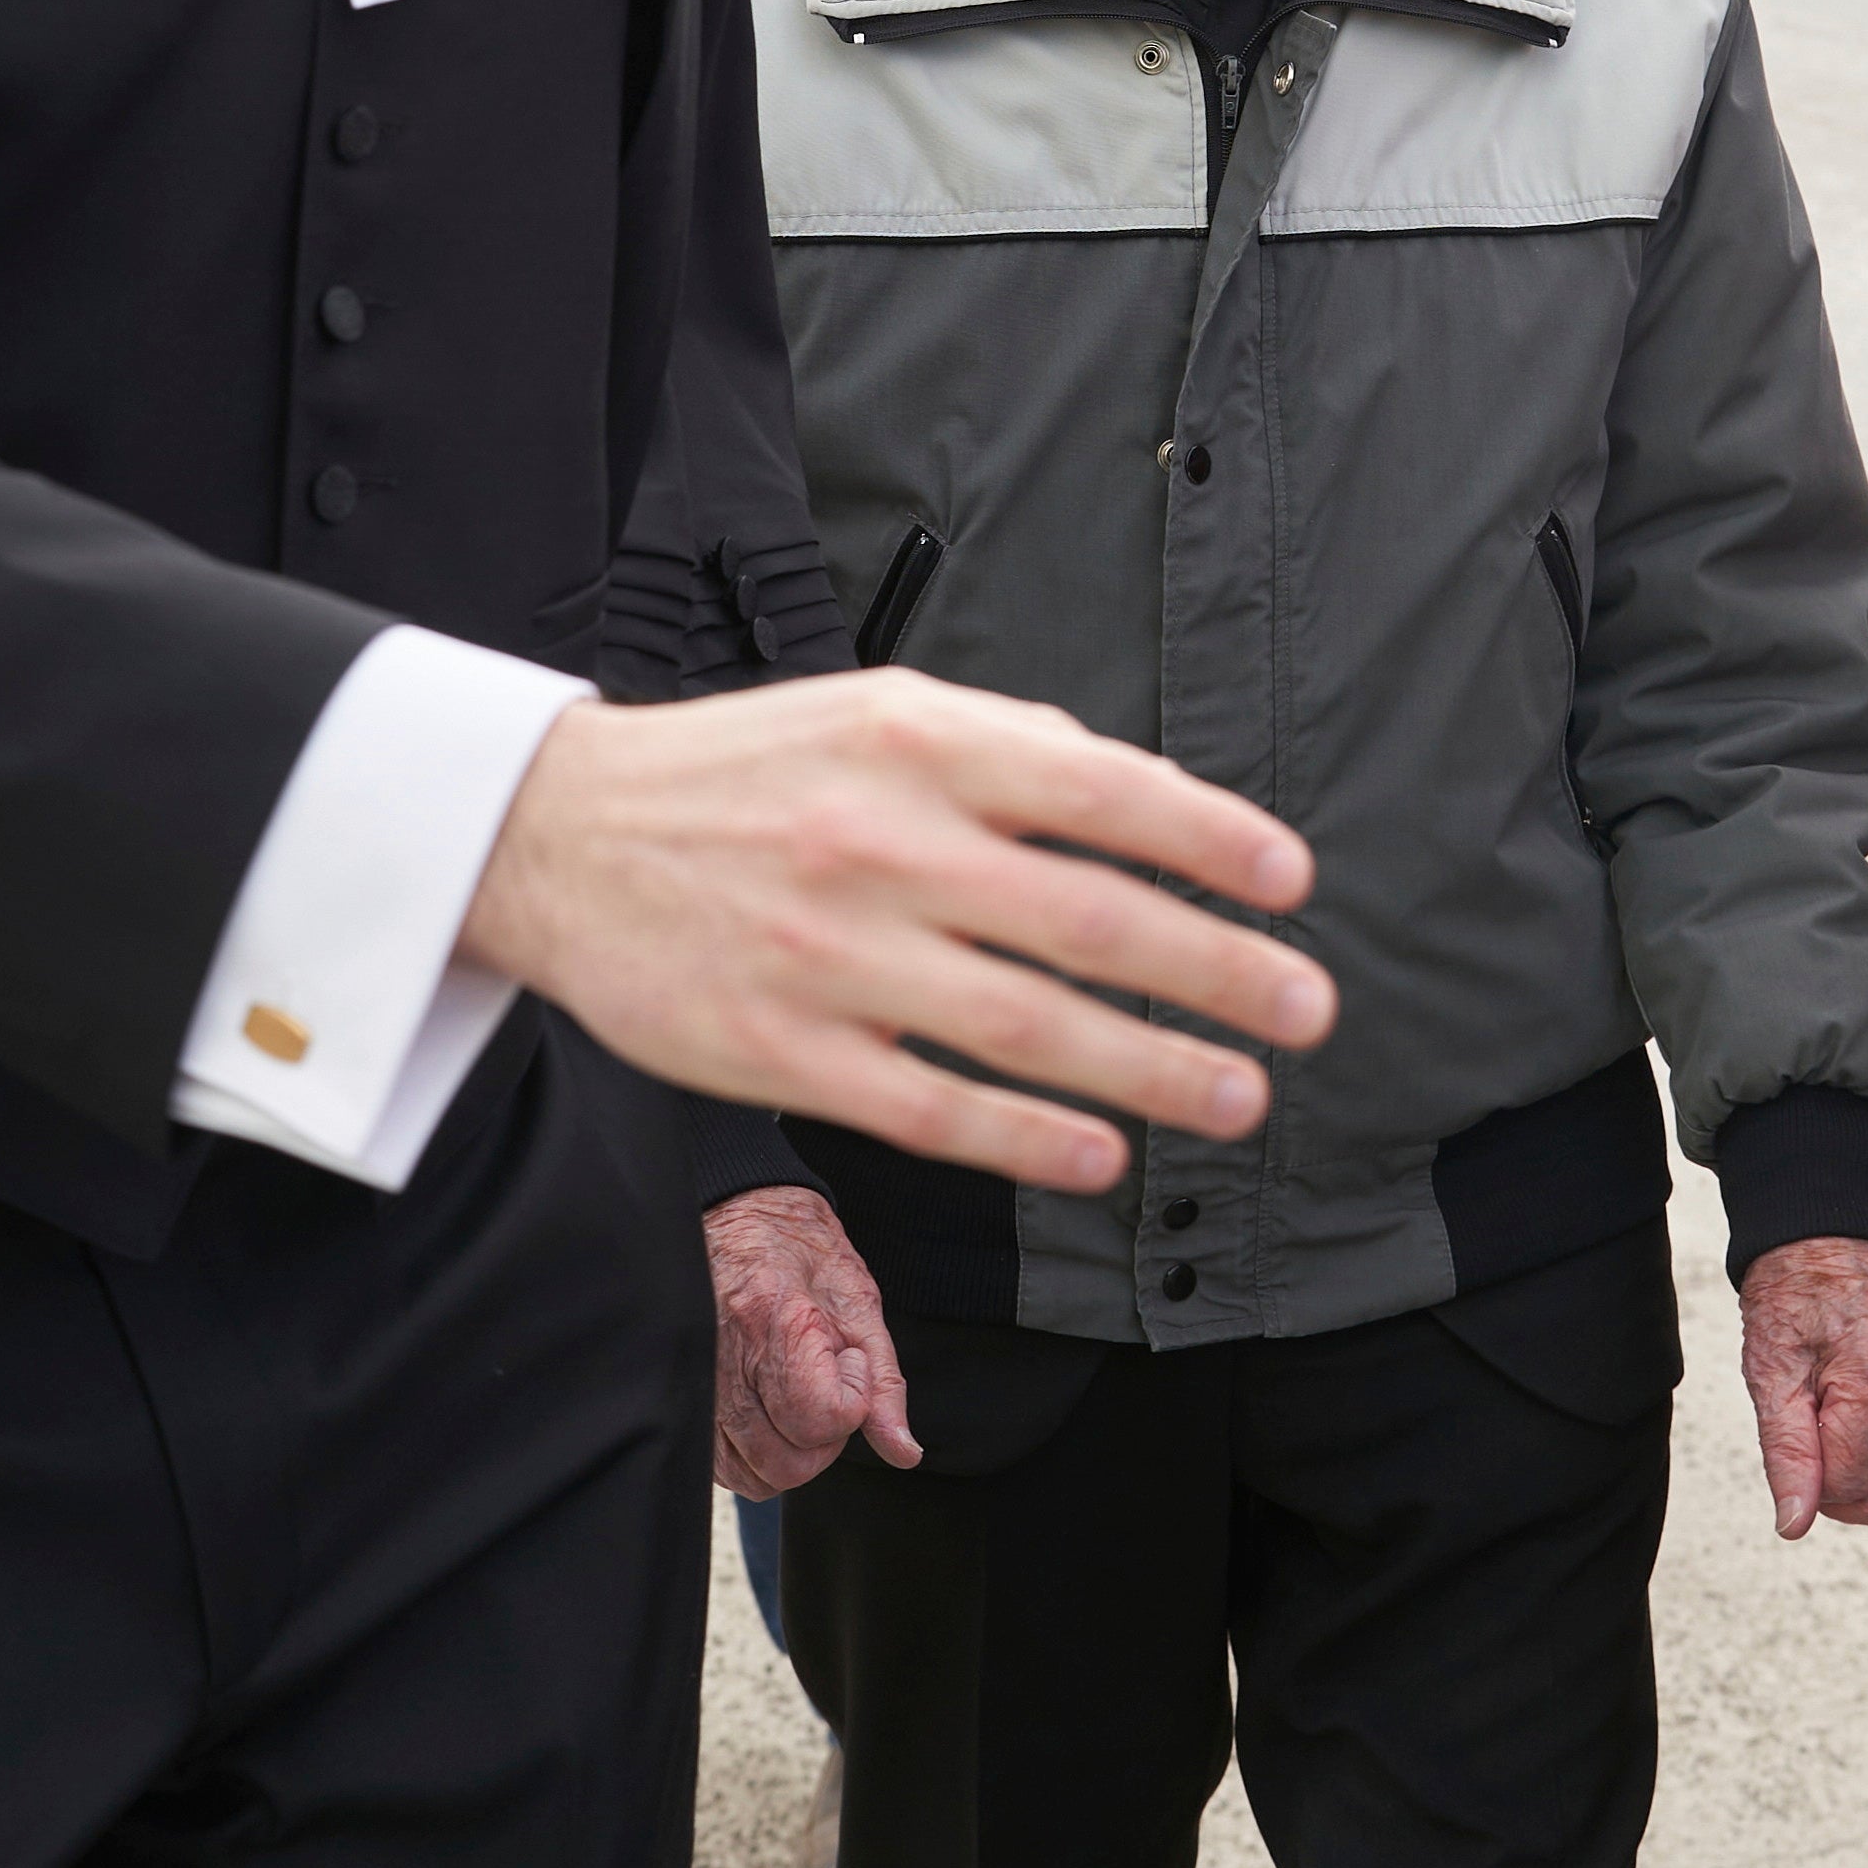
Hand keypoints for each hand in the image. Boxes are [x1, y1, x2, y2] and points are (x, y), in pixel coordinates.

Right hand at [457, 671, 1333, 1191]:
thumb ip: (1005, 746)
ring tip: (1237, 1097)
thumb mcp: (871, 711)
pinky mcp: (781, 1050)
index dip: (1213, 839)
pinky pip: (932, 1108)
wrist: (558, 835)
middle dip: (1219, 972)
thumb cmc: (742, 771)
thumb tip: (1136, 791)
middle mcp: (885, 845)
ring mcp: (832, 954)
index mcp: (919, 746)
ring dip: (1151, 1070)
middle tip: (1308, 1010)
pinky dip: (1029, 1140)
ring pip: (1027, 1028)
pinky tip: (1101, 1156)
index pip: (1103, 790)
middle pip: (1090, 921)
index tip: (1292, 882)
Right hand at [709, 1185, 918, 1496]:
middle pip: (789, 1464)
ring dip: (790, 1451)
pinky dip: (755, 1456)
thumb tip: (904, 1452)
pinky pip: (724, 1469)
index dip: (851, 1400)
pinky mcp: (685, 1405)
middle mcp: (726, 1364)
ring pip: (755, 1477)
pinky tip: (769, 1411)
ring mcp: (699, 1388)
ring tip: (795, 1393)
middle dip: (824, 1436)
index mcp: (776, 1327)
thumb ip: (883, 1382)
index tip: (845, 1359)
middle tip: (826, 1382)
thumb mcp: (858, 1302)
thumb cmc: (799, 1250)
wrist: (736, 1214)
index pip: (822, 1420)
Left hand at [1740, 1237, 1867, 1537]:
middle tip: (1819, 1462)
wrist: (1832, 1238)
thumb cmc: (1796, 1295)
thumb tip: (1794, 1523)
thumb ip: (1786, 1453)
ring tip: (1847, 1455)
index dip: (1814, 1481)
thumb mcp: (1771, 1370)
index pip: (1851, 1480)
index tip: (1798, 1443)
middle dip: (1850, 1500)